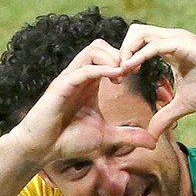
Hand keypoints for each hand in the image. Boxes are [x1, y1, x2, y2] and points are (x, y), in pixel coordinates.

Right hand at [8, 39, 155, 167]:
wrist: (42, 149)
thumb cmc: (69, 140)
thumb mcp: (107, 137)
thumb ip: (129, 136)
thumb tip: (153, 143)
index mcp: (90, 83)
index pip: (108, 57)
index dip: (126, 60)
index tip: (140, 73)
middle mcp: (80, 76)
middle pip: (100, 46)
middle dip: (120, 52)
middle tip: (134, 70)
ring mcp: (70, 79)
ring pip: (91, 50)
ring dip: (112, 57)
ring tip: (125, 72)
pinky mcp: (61, 86)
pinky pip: (83, 69)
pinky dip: (101, 69)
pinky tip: (116, 77)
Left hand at [119, 24, 195, 136]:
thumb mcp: (184, 105)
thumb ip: (166, 116)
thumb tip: (152, 135)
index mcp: (169, 49)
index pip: (137, 45)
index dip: (124, 59)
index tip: (117, 80)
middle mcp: (170, 40)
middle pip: (133, 33)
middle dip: (119, 52)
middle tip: (116, 75)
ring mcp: (176, 39)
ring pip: (138, 33)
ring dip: (125, 51)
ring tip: (120, 72)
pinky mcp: (183, 43)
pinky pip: (153, 45)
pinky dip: (138, 55)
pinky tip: (130, 70)